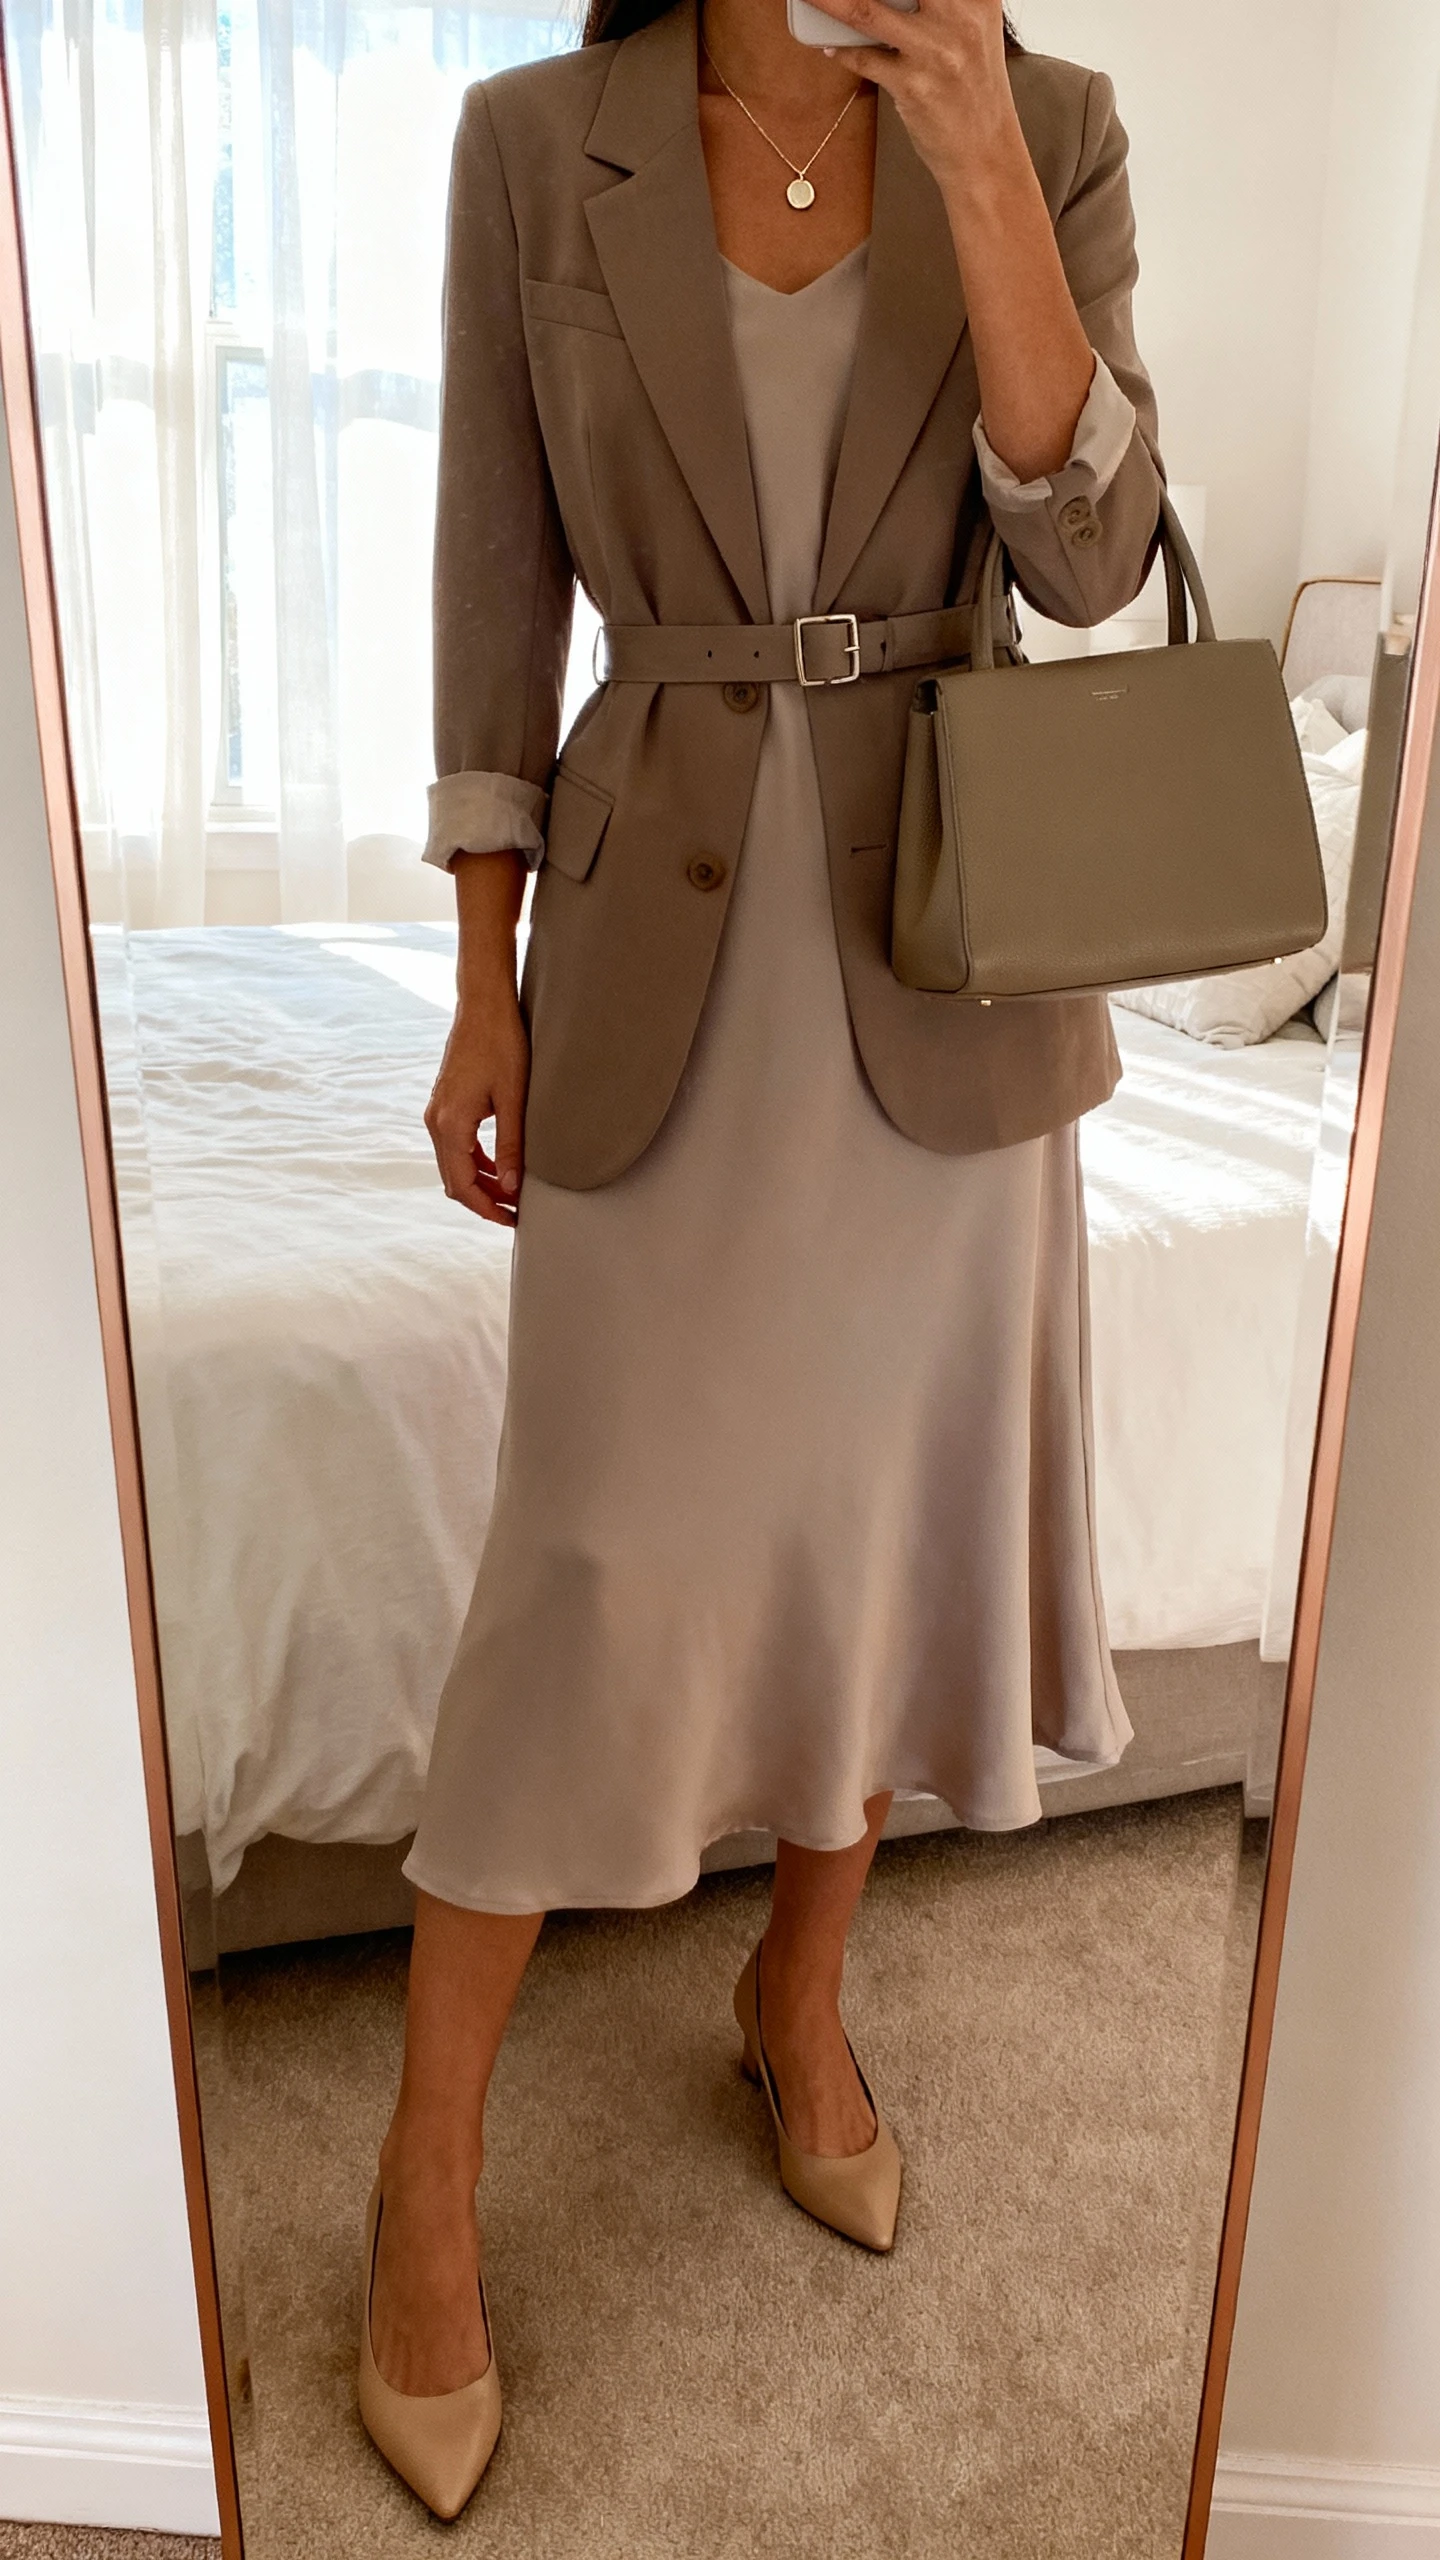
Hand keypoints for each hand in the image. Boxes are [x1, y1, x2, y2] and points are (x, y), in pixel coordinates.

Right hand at [424, 996, 529, 1226]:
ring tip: (512, 1193)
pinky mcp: (445, 1105)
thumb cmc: (501, 1044)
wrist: (483, 1006)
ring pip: (454, 1165)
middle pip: (454, 1180)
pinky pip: (456, 1146)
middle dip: (484, 1200)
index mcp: (450, 1124)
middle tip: (516, 1212)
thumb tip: (512, 1187)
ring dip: (481, 1182)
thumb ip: (511, 1145)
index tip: (511, 1220)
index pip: (462, 1185)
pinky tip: (500, 1166)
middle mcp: (436, 1122)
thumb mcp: (513, 1098)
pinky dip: (476, 1163)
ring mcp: (437, 1113)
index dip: (487, 1208)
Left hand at [816, 0, 1018, 195]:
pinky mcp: (914, 86)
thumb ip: (941, 2)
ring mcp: (936, 51)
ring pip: (865, 10)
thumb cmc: (972, 87)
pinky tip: (831, 45)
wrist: (985, 150)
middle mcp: (960, 15)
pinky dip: (843, 50)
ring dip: (828, 1)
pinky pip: (863, 58)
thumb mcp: (972, 28)